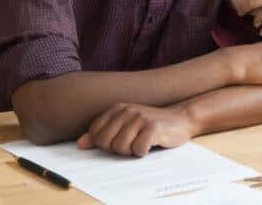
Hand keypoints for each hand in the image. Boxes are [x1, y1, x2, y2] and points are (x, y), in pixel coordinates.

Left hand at [77, 103, 193, 156]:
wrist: (181, 119)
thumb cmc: (150, 125)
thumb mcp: (124, 126)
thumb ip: (101, 134)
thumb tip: (80, 144)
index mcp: (117, 108)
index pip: (95, 133)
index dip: (105, 144)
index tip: (120, 139)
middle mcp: (127, 110)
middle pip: (106, 143)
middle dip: (118, 149)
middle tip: (133, 142)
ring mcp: (140, 117)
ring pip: (121, 148)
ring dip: (132, 151)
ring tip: (142, 142)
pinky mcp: (153, 127)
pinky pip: (138, 150)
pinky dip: (144, 152)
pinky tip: (151, 144)